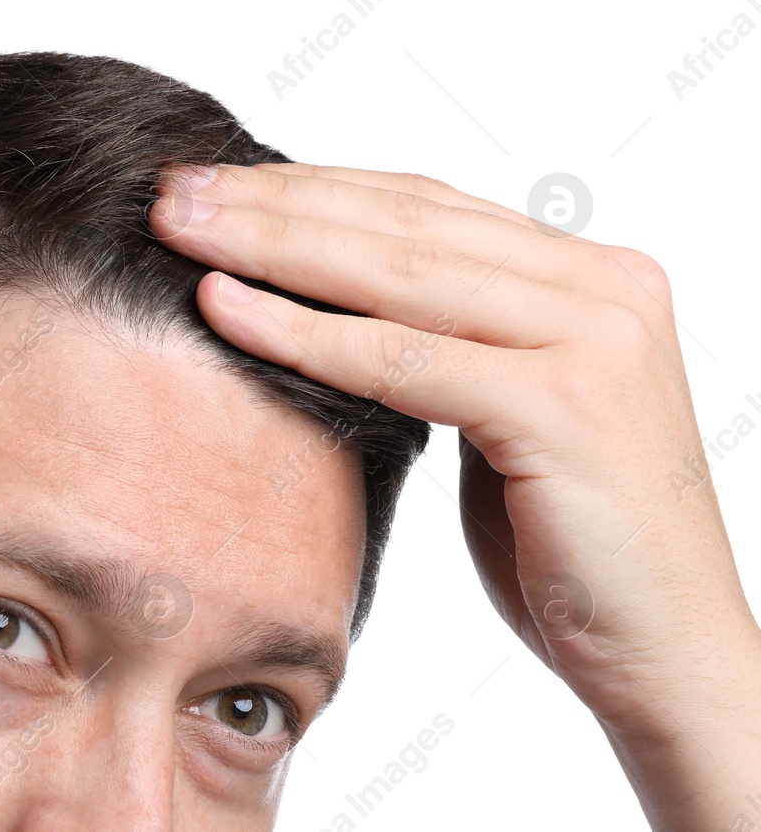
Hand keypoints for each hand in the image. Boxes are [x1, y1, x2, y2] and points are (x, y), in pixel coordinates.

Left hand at [151, 162, 760, 829]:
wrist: (666, 655)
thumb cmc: (570, 547)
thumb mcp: (501, 416)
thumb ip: (448, 344)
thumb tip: (336, 301)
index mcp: (589, 277)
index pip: (424, 207)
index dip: (312, 188)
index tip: (216, 184)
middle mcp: (602, 287)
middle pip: (402, 223)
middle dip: (275, 200)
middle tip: (173, 190)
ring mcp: (592, 338)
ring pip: (395, 273)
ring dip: (270, 245)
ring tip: (177, 230)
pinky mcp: (564, 403)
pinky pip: (401, 359)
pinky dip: (303, 331)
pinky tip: (223, 307)